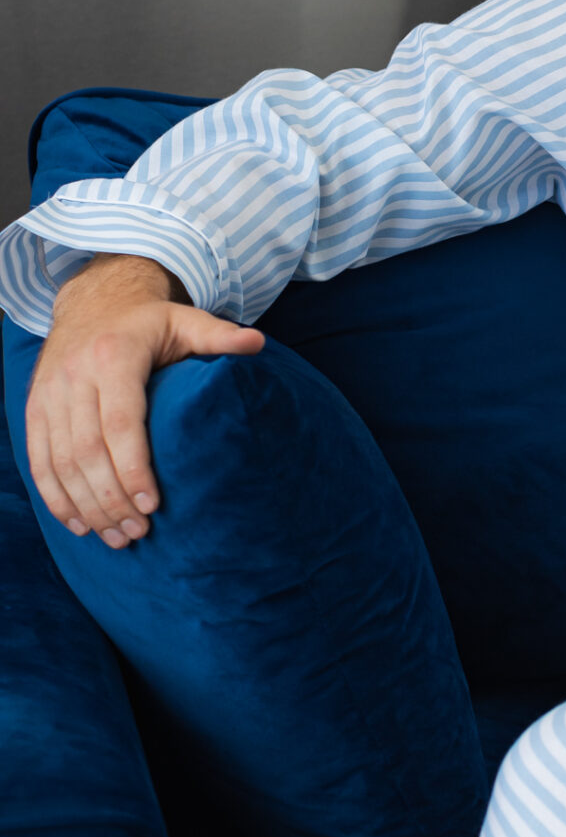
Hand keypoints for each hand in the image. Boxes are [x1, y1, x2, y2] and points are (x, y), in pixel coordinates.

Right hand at [24, 253, 263, 547]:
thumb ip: (219, 335)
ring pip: (60, 460)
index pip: (120, 423)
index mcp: (114, 355)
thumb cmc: (150, 320)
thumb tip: (257, 344)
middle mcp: (75, 375)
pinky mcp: (36, 406)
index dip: (133, 468)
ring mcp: (50, 392)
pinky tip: (77, 523)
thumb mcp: (186, 319)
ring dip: (85, 505)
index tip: (153, 504)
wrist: (94, 299)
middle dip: (111, 498)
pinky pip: (38, 458)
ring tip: (116, 536)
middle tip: (139, 531)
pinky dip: (54, 495)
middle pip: (87, 450)